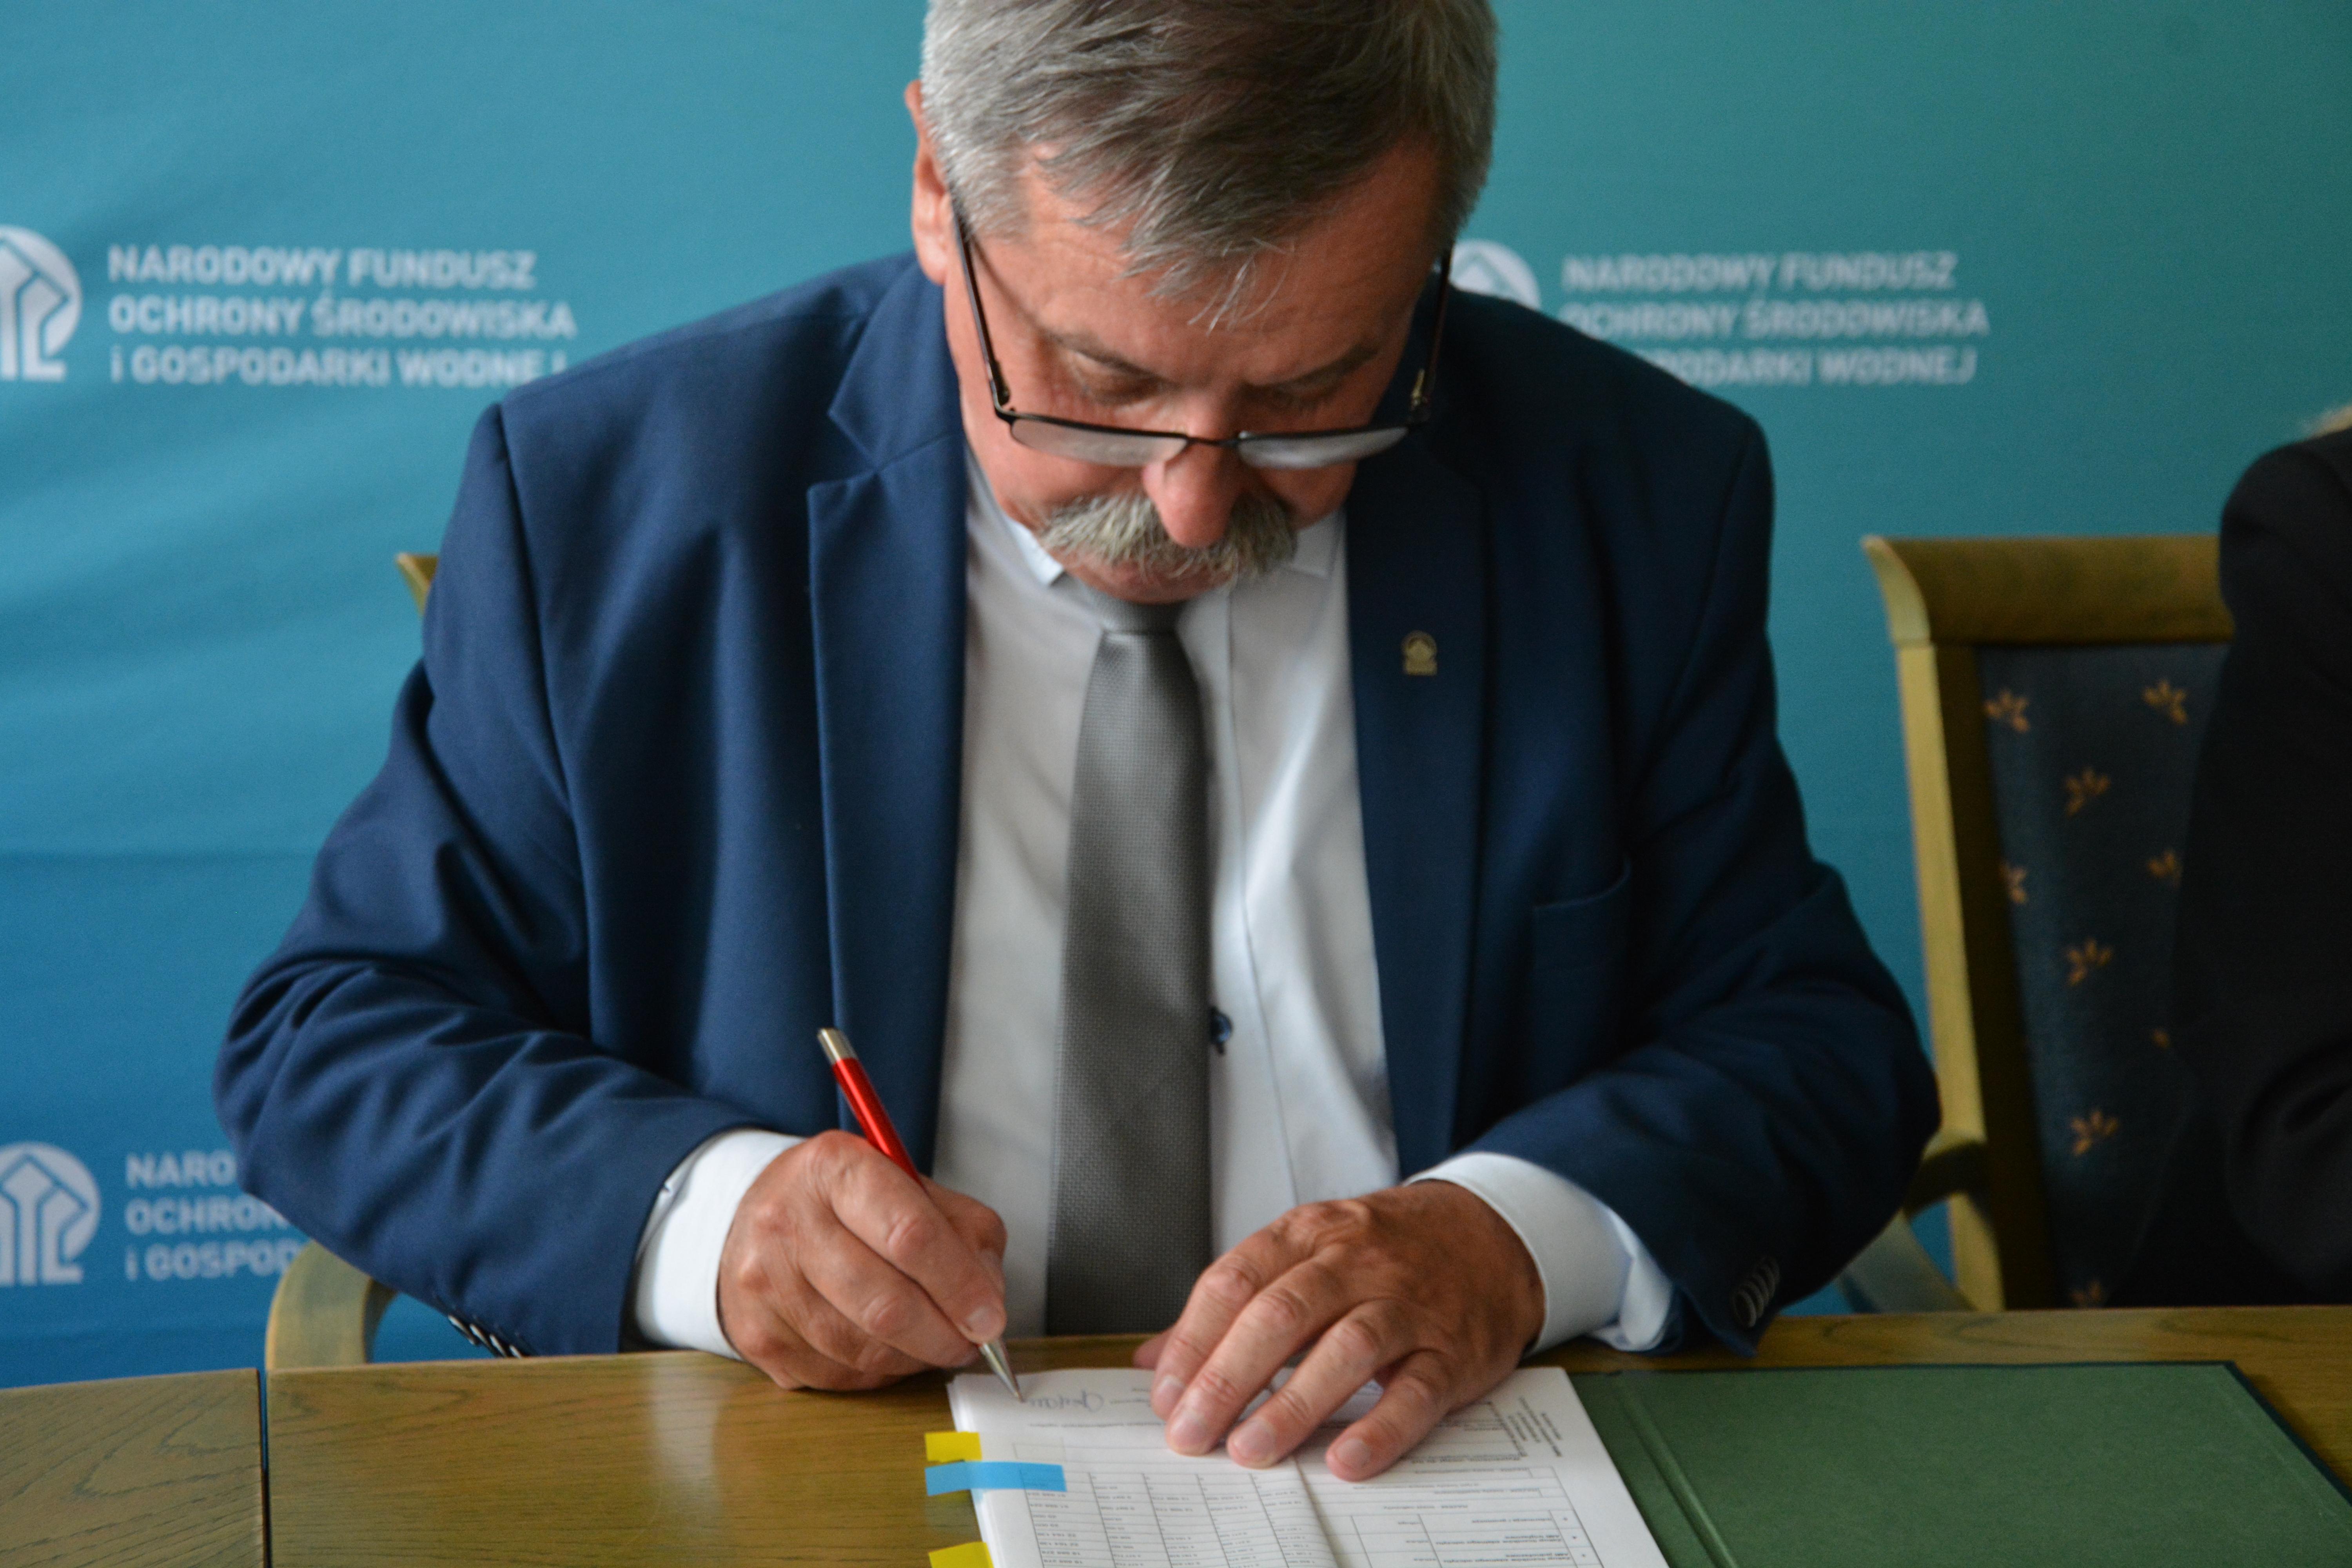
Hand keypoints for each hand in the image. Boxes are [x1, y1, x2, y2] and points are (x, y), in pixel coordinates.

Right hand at [717, 1130, 1007, 1390]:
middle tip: (972, 1343)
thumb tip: (988, 1303)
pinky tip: (891, 1349)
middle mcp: (787, 1221)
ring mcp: (765, 1283)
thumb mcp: (911, 1187)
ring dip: (915, 1358)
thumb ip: (964, 1231)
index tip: (990, 1318)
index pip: (909, 1234)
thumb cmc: (849, 1202)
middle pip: (884, 1304)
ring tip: (936, 1343)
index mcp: (835, 1168)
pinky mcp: (757, 1335)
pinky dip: (878, 1372)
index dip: (959, 1285)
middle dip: (943, 1335)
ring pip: (862, 1350)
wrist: (758, 1217)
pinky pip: (837, 1375)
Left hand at [1135, 1181, 1543, 1480]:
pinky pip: (1417, 1389)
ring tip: (1250, 1451)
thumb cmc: (1383, 1254)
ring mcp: (1407, 1304)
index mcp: (1307, 1234)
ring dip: (1293, 1404)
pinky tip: (1346, 1460)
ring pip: (1346, 1348)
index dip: (1192, 1342)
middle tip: (1191, 1435)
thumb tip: (1153, 1361)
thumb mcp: (1305, 1256)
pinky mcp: (1452, 1349)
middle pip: (1281, 1314)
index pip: (1234, 1281)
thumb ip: (1231, 1305)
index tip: (1165, 1396)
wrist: (1490, 1237)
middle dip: (1227, 1378)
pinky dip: (1381, 1427)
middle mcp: (1355, 1261)